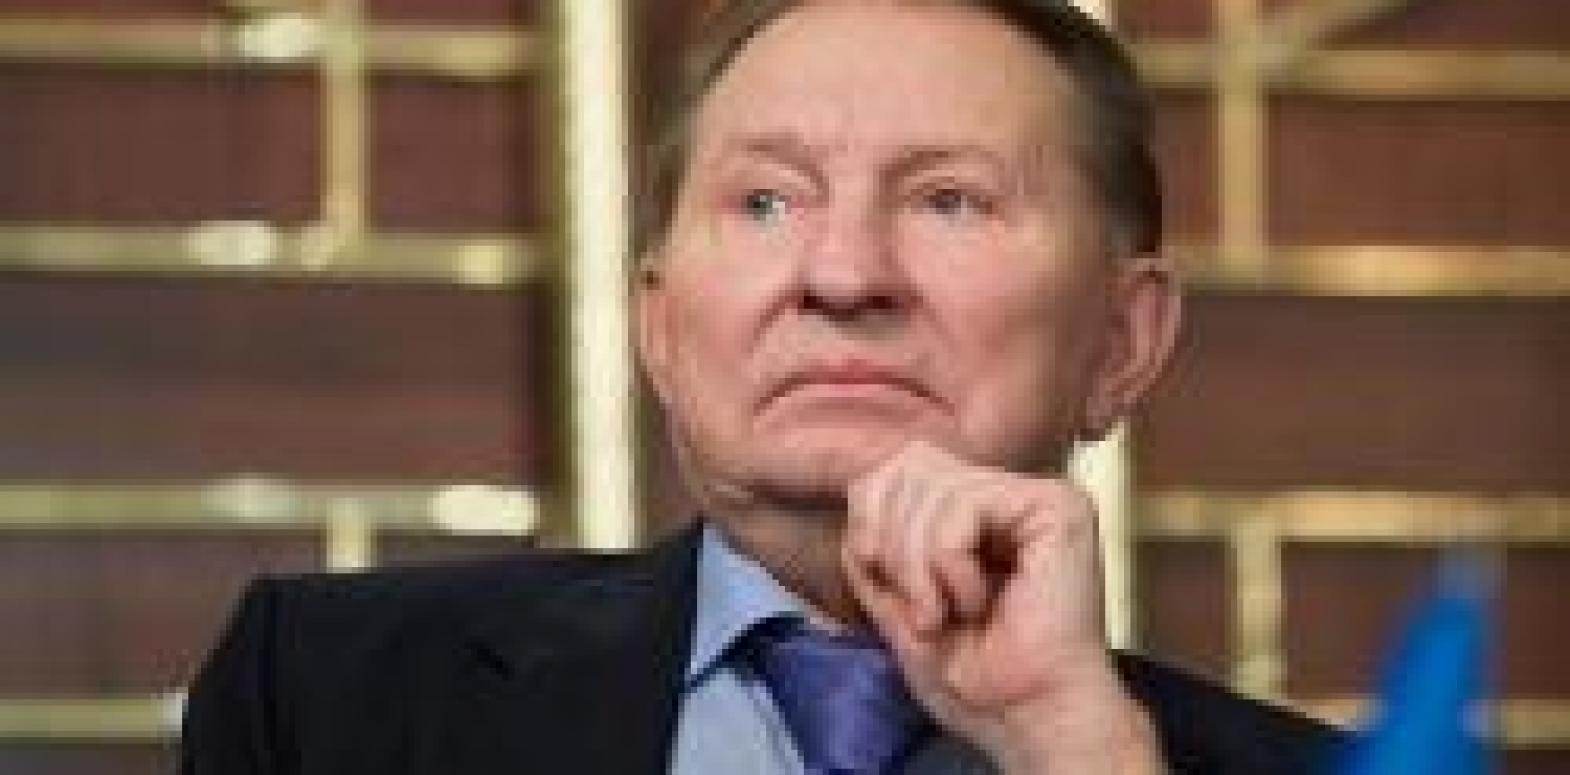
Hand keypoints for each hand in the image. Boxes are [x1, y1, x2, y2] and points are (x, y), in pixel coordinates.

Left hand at [842, 441, 1163, 773]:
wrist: (1026, 717)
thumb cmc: (972, 676)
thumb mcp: (894, 600)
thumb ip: (874, 542)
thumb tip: (859, 488)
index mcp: (973, 513)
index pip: (899, 469)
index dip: (871, 517)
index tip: (878, 577)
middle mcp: (1007, 496)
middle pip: (909, 467)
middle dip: (893, 546)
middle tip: (921, 610)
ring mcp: (1034, 497)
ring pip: (931, 487)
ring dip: (919, 566)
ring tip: (946, 614)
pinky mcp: (1058, 507)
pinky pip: (963, 506)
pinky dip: (949, 563)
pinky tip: (977, 601)